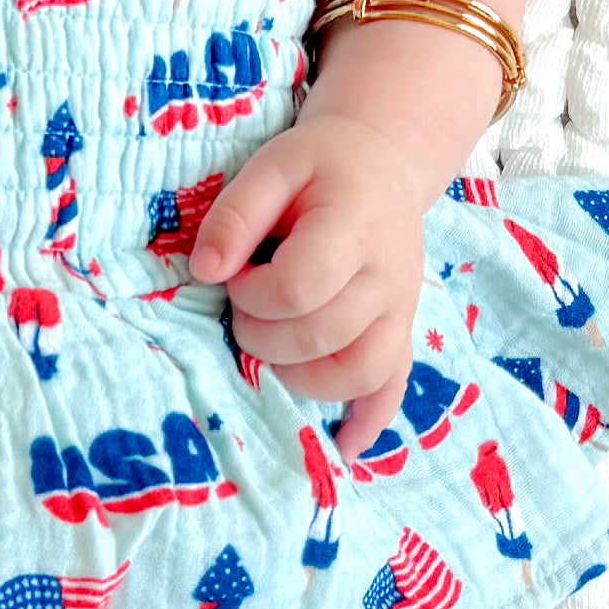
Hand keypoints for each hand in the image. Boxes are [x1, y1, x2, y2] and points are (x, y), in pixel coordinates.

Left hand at [187, 111, 433, 460]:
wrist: (383, 163)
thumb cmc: (320, 165)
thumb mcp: (273, 165)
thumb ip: (235, 215)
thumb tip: (205, 271)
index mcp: (354, 228)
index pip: (300, 288)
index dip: (252, 295)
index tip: (236, 277)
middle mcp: (386, 278)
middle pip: (321, 338)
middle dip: (262, 334)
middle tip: (244, 307)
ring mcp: (401, 312)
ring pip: (355, 374)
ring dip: (297, 376)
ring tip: (271, 345)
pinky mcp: (403, 332)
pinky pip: (393, 389)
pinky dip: (367, 421)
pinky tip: (343, 445)